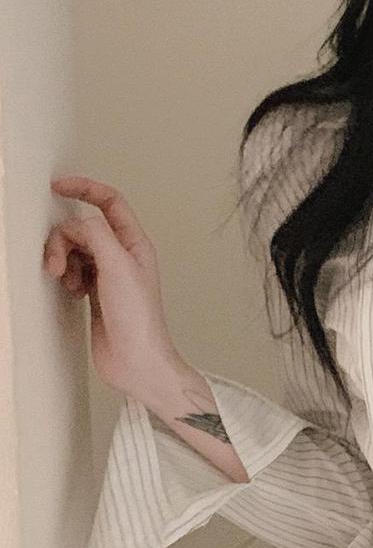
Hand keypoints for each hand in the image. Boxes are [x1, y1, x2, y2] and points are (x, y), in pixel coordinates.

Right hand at [44, 176, 187, 400]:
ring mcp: (109, 275)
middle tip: (58, 263)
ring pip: (75, 250)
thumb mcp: (117, 266)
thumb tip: (79, 222)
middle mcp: (124, 257)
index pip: (110, 202)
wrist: (136, 361)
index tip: (58, 187)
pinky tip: (73, 291)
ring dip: (64, 260)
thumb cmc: (139, 321)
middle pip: (84, 228)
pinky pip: (72, 270)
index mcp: (136, 244)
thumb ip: (96, 235)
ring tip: (69, 282)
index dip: (85, 189)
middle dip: (64, 240)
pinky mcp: (96, 293)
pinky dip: (67, 276)